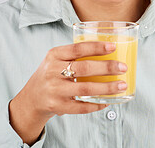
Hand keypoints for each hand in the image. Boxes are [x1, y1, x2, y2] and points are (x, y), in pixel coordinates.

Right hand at [9, 41, 127, 142]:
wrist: (31, 98)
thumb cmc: (51, 74)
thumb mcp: (56, 59)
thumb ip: (75, 54)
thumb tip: (108, 49)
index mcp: (54, 55)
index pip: (77, 48)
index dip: (96, 47)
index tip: (113, 47)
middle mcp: (53, 71)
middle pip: (84, 68)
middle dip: (107, 68)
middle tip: (123, 67)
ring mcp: (55, 90)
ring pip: (86, 88)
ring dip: (107, 87)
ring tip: (122, 85)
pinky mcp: (57, 106)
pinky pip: (82, 106)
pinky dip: (97, 104)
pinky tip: (108, 100)